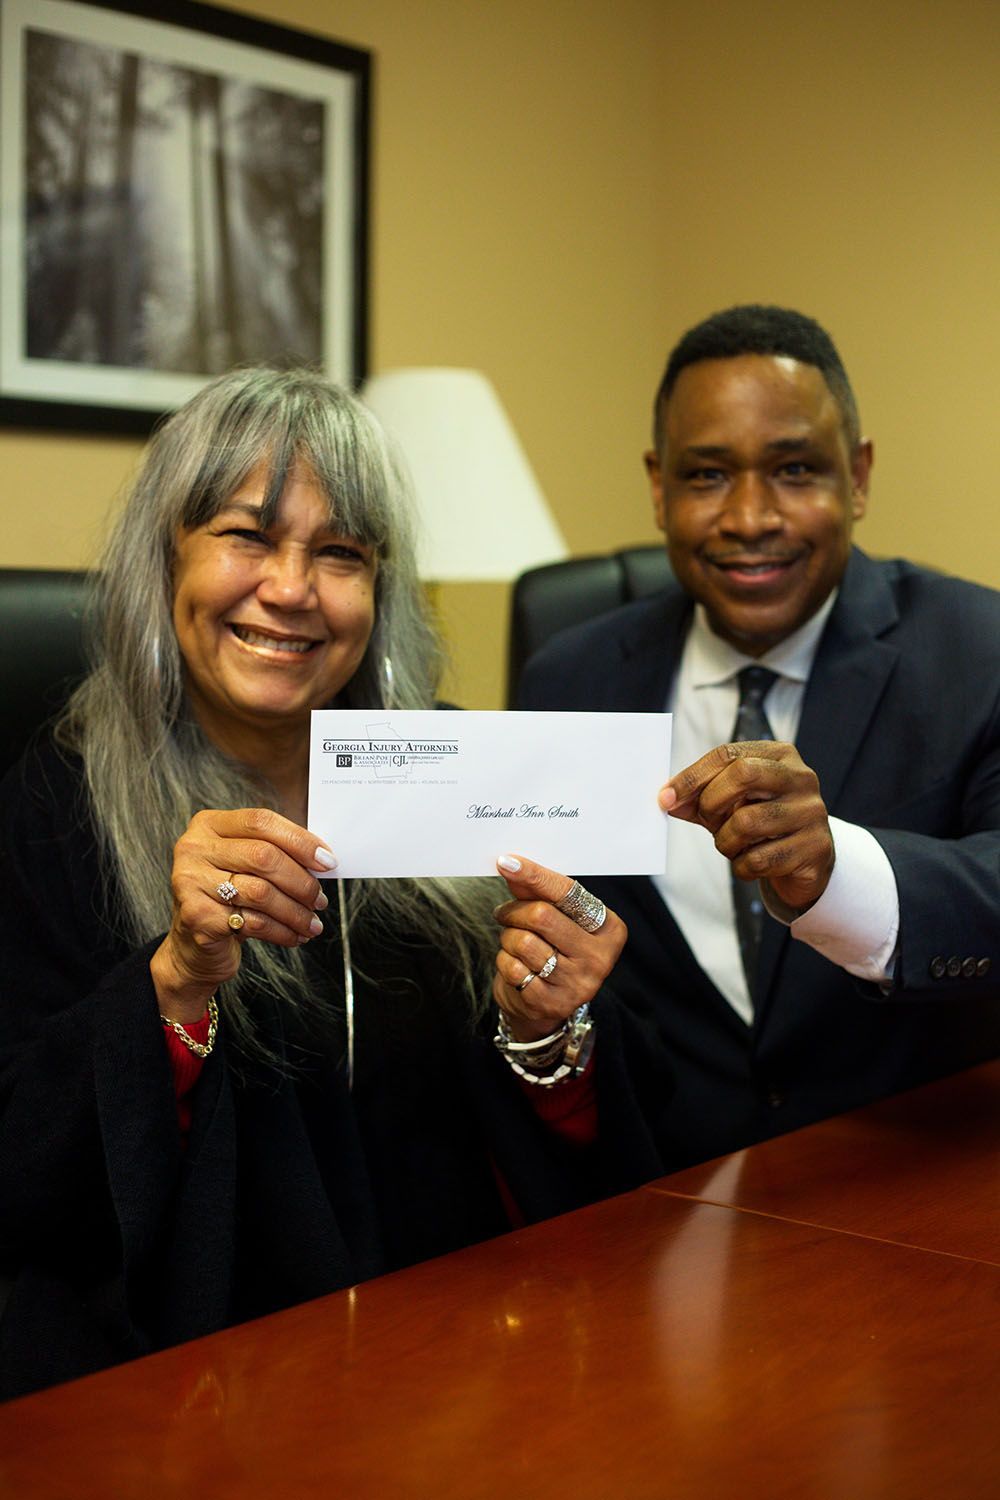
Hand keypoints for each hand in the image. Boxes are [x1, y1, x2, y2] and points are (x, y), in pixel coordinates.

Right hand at [150, 807, 335, 1021]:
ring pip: (260, 892)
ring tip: (312, 923)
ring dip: (295, 912)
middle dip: (300, 881)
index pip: (260, 821)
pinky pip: (252, 922)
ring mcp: (190, 882)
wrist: (192, 945)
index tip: (327, 862)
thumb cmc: (227, 897)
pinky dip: (282, 931)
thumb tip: (323, 859)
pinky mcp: (197, 916)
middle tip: (320, 899)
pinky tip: (295, 936)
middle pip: (262, 856)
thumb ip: (275, 852)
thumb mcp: (245, 866)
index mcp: (208, 825)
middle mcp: (194, 849)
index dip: (299, 840)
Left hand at [492, 855, 625, 1041]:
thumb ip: (537, 892)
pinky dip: (505, 962)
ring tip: (514, 943)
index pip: (567, 892)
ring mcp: (577, 984)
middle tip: (505, 914)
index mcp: (609, 928)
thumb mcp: (555, 917)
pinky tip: (516, 966)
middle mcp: (599, 957)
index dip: (534, 875)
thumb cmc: (553, 948)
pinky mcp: (551, 1003)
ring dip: (507, 939)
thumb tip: (511, 865)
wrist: (547, 1004)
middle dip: (514, 912)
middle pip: (541, 916)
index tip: (506, 862)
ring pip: (523, 942)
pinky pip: (513, 969)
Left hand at [659, 740, 834, 913]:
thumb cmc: (763, 824)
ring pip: (747, 822)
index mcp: (780, 755)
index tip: (665, 798)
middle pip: (743, 775)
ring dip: (725, 841)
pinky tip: (750, 864)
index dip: (692, 776)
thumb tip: (666, 799)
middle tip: (707, 822)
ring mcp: (812, 812)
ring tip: (732, 845)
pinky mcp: (816, 848)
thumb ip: (699, 798)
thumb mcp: (730, 804)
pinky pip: (759, 859)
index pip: (728, 754)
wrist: (807, 861)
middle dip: (711, 803)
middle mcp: (801, 777)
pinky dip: (742, 867)